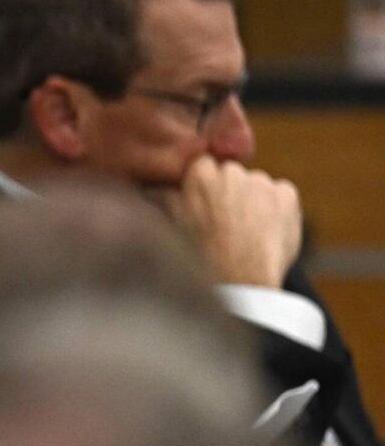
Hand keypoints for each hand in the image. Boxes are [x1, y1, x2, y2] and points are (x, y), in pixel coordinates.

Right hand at [163, 155, 300, 287]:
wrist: (238, 281)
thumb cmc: (199, 255)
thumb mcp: (168, 221)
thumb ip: (164, 193)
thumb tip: (157, 182)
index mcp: (199, 173)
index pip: (203, 165)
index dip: (204, 187)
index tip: (205, 204)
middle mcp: (231, 171)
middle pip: (231, 174)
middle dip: (229, 192)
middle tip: (225, 223)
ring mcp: (262, 182)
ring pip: (257, 186)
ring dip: (253, 201)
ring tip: (246, 234)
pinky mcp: (287, 195)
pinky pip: (282, 195)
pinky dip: (277, 209)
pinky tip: (266, 233)